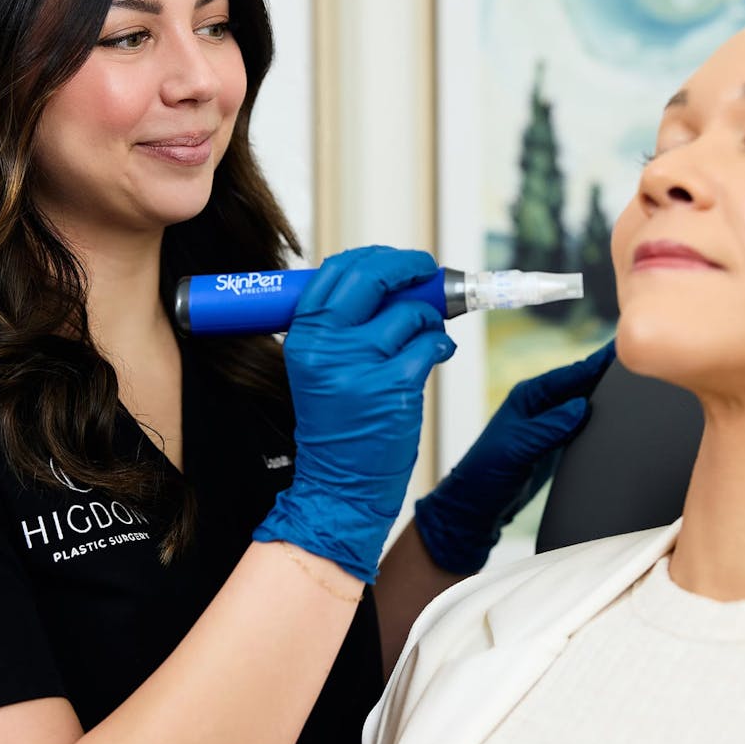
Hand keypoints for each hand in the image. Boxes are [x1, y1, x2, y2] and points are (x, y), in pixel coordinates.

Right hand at [253, 246, 455, 582]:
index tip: (400, 262)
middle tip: (427, 273)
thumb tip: (393, 281)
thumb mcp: (322, 367)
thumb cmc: (336, 425)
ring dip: (428, 320)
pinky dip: (441, 344)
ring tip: (424, 337)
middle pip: (371, 276)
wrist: (338, 486)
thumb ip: (345, 324)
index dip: (376, 257)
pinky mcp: (393, 387)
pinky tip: (436, 354)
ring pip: (410, 312)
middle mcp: (326, 346)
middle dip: (409, 267)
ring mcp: (360, 365)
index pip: (336, 271)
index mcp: (304, 336)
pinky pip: (430, 343)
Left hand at [413, 340, 615, 573]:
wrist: (477, 508)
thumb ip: (549, 426)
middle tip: (642, 362)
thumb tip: (582, 406)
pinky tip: (620, 420)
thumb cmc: (485, 473)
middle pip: (582, 385)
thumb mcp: (517, 447)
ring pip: (585, 405)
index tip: (623, 349)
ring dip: (607, 398)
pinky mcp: (556, 445)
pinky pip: (584, 427)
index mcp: (529, 396)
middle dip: (608, 375)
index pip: (571, 373)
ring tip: (638, 386)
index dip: (598, 362)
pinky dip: (601, 422)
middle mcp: (541, 406)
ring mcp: (550, 426)